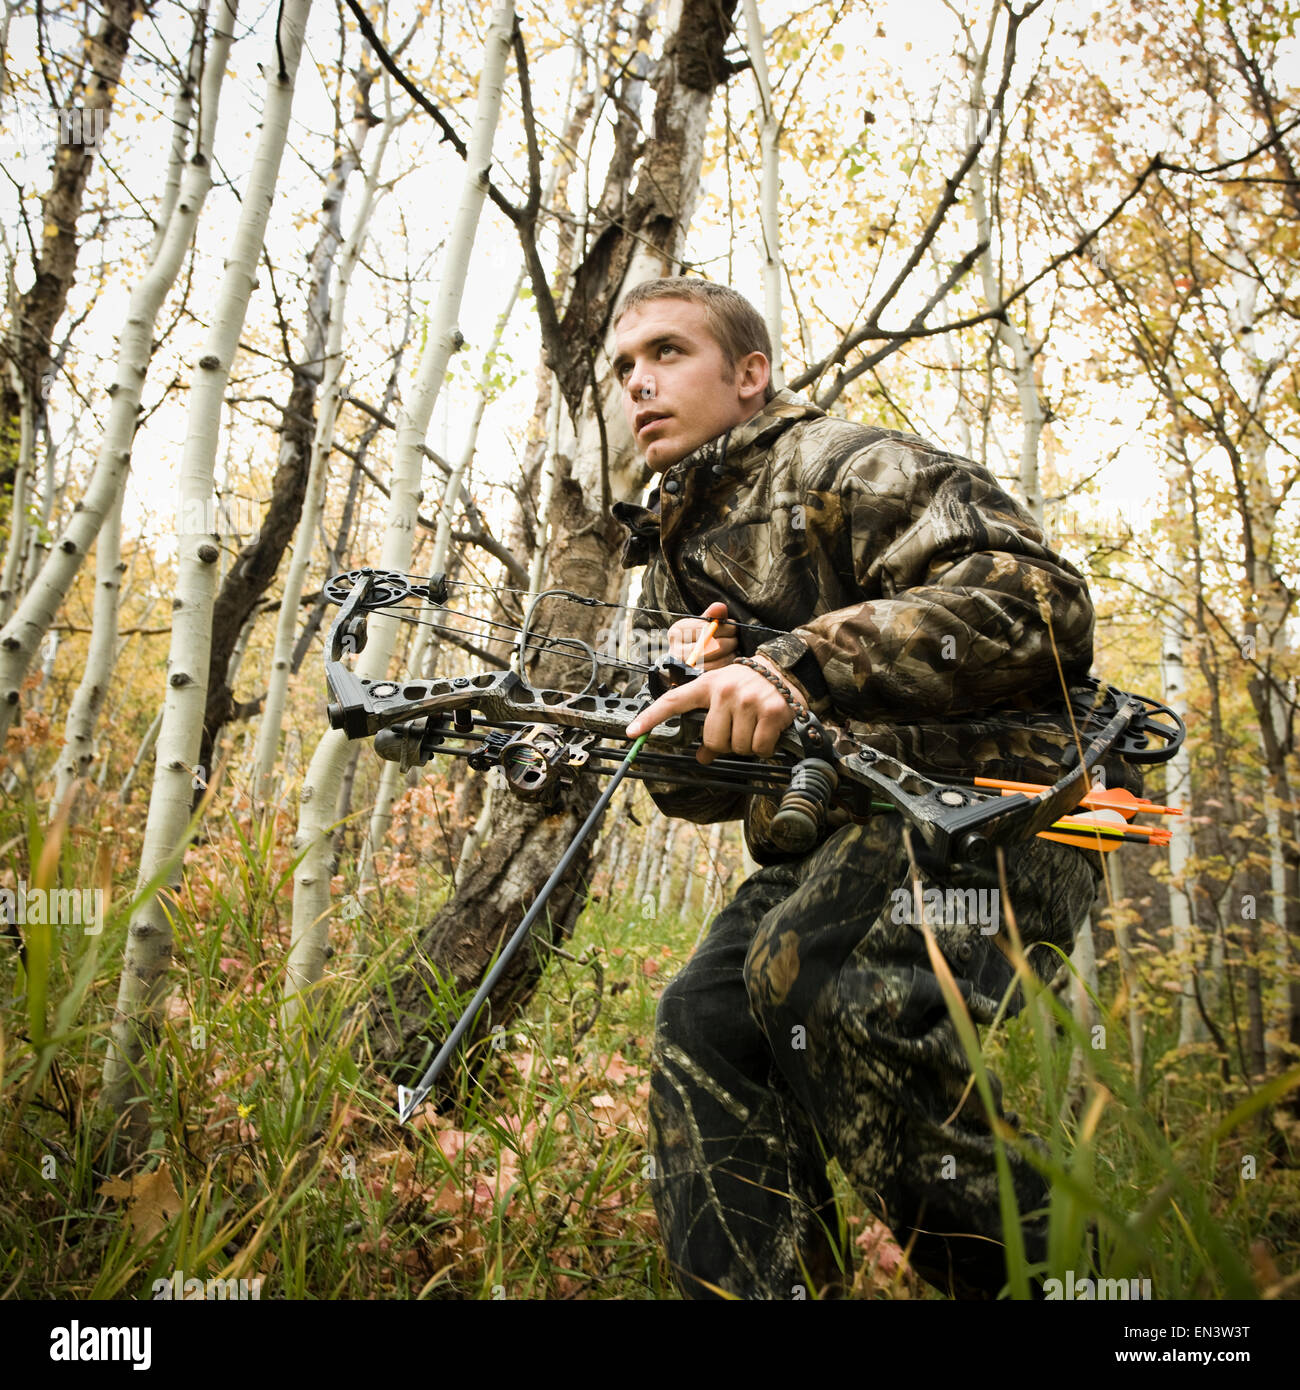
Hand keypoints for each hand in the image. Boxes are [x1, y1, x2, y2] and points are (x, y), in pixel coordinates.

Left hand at [626, 654, 794, 764]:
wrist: (783, 670)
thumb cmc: (747, 686)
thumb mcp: (722, 697)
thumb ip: (709, 724)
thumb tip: (703, 757)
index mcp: (707, 685)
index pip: (673, 701)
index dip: (650, 718)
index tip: (632, 732)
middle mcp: (725, 691)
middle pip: (713, 740)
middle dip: (724, 744)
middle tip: (736, 731)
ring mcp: (748, 700)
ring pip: (737, 747)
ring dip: (746, 745)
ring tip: (753, 727)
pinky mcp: (771, 712)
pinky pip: (759, 748)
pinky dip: (764, 748)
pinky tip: (767, 732)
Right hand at [666, 601, 737, 669]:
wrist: (684, 660)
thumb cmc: (695, 638)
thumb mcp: (699, 623)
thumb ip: (711, 615)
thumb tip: (720, 608)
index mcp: (677, 632)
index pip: (705, 628)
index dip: (724, 627)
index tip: (733, 626)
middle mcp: (677, 650)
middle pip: (711, 644)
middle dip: (729, 640)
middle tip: (735, 638)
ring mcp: (685, 666)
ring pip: (716, 657)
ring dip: (730, 651)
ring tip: (733, 647)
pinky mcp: (695, 676)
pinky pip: (717, 668)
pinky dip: (727, 661)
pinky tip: (730, 656)